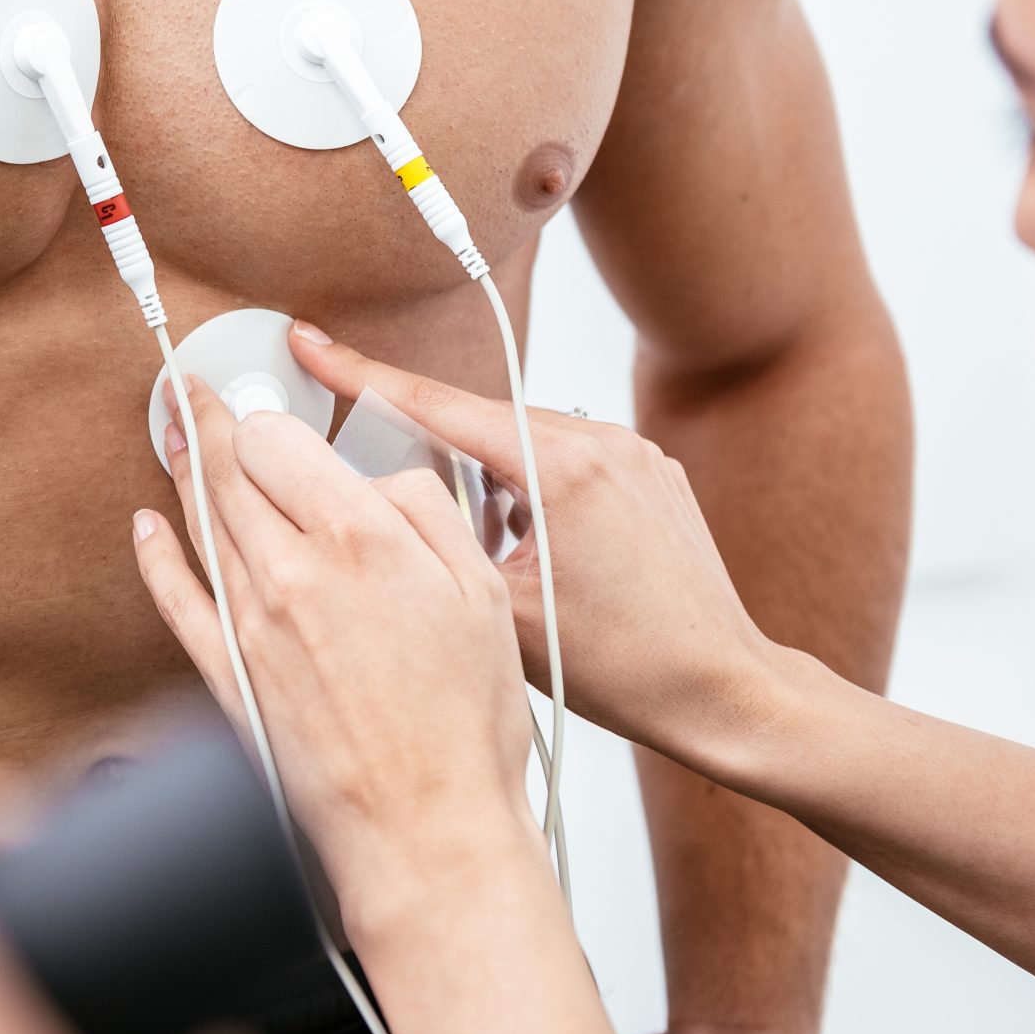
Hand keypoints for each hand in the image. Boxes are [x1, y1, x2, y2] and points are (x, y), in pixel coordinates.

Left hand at [130, 376, 538, 911]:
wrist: (425, 826)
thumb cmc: (466, 722)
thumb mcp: (480, 591)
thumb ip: (426, 512)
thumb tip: (378, 476)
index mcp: (358, 538)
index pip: (278, 441)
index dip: (266, 416)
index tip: (259, 401)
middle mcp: (292, 572)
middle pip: (228, 472)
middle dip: (205, 421)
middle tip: (187, 388)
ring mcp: (249, 625)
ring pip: (201, 524)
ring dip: (182, 470)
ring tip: (171, 431)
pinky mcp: (226, 676)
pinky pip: (175, 599)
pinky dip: (154, 555)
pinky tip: (146, 526)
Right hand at [285, 323, 789, 768]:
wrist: (724, 691)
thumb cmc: (625, 669)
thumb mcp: (500, 609)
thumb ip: (434, 538)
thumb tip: (376, 499)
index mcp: (560, 467)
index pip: (435, 404)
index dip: (360, 374)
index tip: (310, 342)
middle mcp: (602, 441)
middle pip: (477, 419)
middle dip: (423, 444)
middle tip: (376, 479)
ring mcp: (633, 453)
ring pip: (520, 441)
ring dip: (483, 477)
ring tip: (482, 549)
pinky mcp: (651, 473)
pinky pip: (566, 459)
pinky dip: (530, 489)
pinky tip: (528, 547)